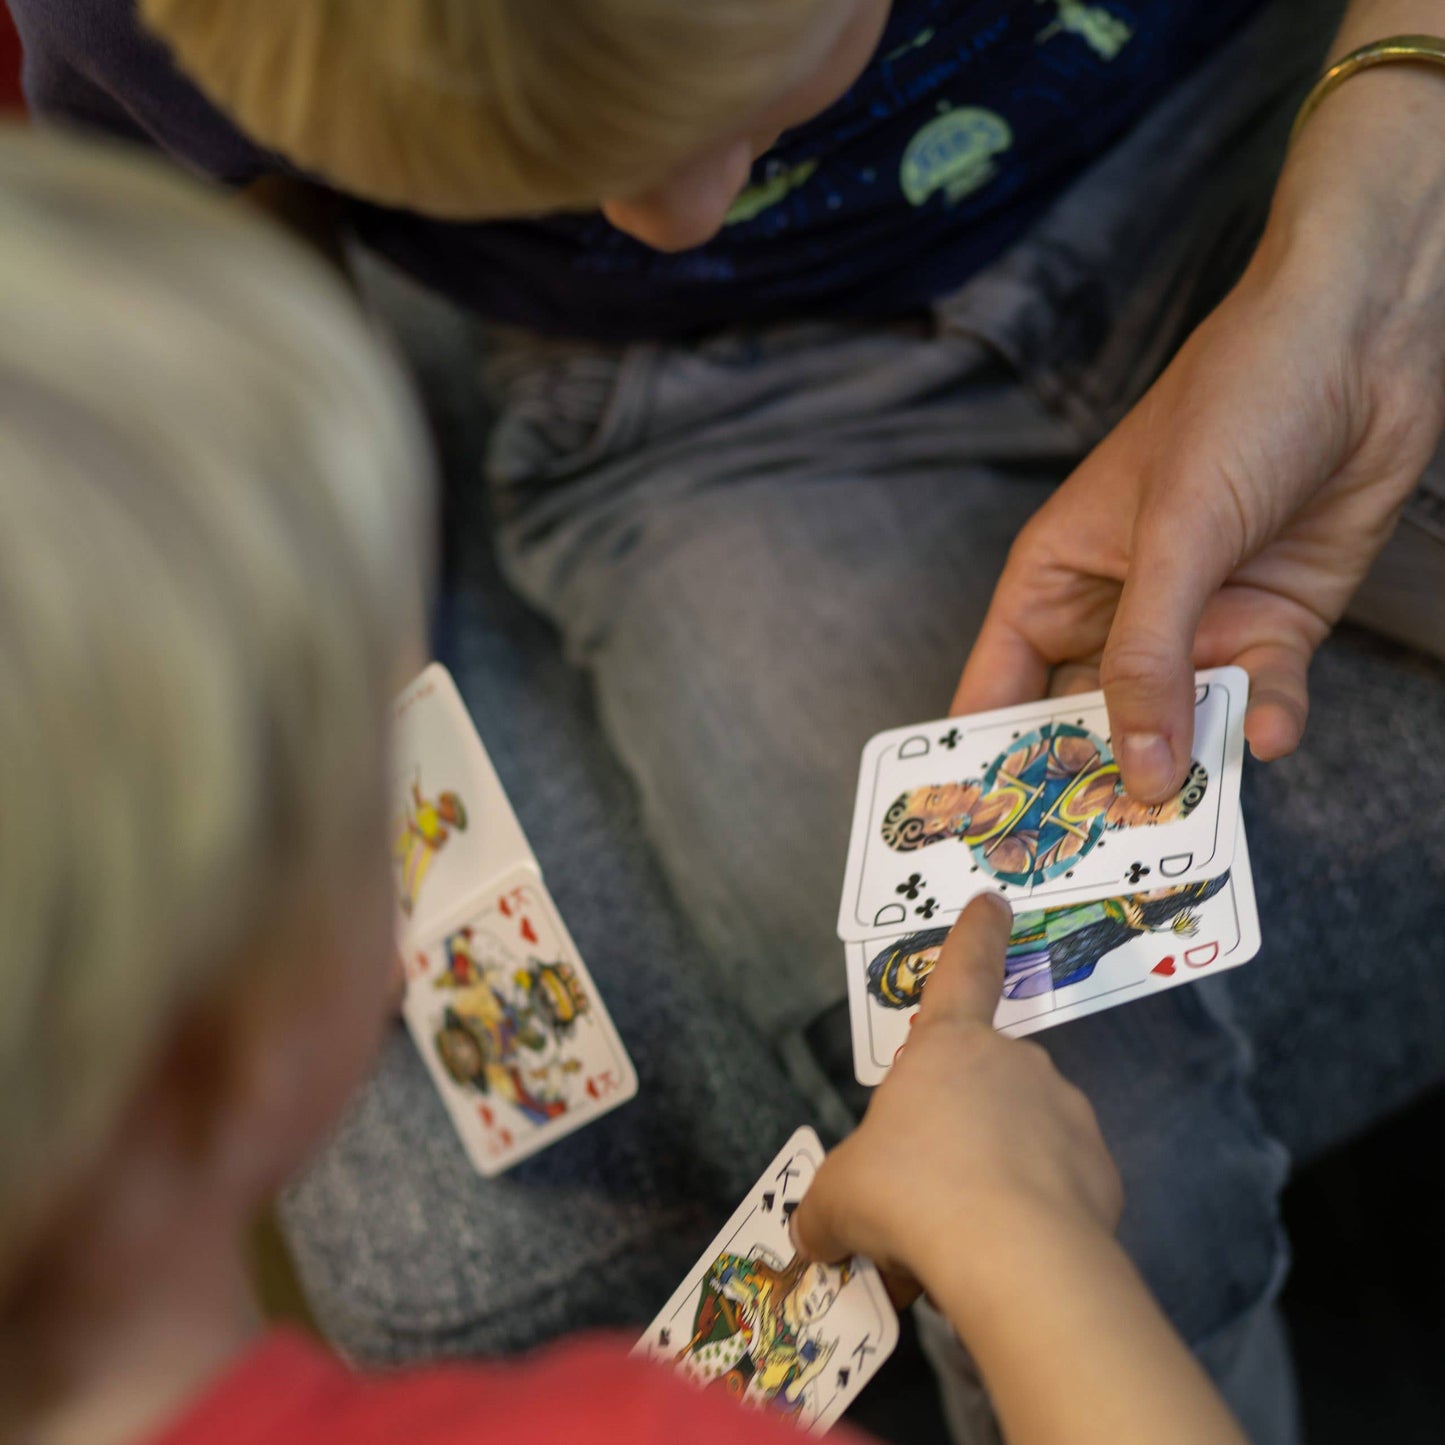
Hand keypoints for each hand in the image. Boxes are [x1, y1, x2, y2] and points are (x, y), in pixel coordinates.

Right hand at [792, 895, 1120, 1298]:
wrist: (1012, 1258)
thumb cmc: (909, 1195)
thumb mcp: (839, 1200)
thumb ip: (827, 1208)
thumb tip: (813, 1233)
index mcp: (948, 1046)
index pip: (962, 972)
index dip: (974, 936)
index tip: (992, 902)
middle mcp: (1014, 1064)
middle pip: (981, 1084)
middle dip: (957, 1129)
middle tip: (925, 1192)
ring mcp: (1065, 1114)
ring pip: (1023, 1139)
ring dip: (995, 1174)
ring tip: (963, 1237)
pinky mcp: (1100, 1173)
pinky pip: (1058, 1187)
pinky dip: (1033, 1213)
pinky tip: (1007, 1254)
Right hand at [953, 85, 1444, 801]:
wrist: (1364, 340)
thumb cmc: (1234, 405)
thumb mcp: (1172, 536)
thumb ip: (1145, 659)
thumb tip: (1131, 773)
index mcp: (1054, 582)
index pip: (999, 688)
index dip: (988, 761)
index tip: (986, 837)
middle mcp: (1118, 614)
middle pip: (1087, 724)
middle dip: (1094, 781)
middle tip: (1097, 858)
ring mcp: (1195, 624)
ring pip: (1175, 724)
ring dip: (1186, 764)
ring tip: (1191, 819)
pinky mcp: (1272, 626)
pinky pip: (1256, 698)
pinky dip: (1264, 721)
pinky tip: (1271, 731)